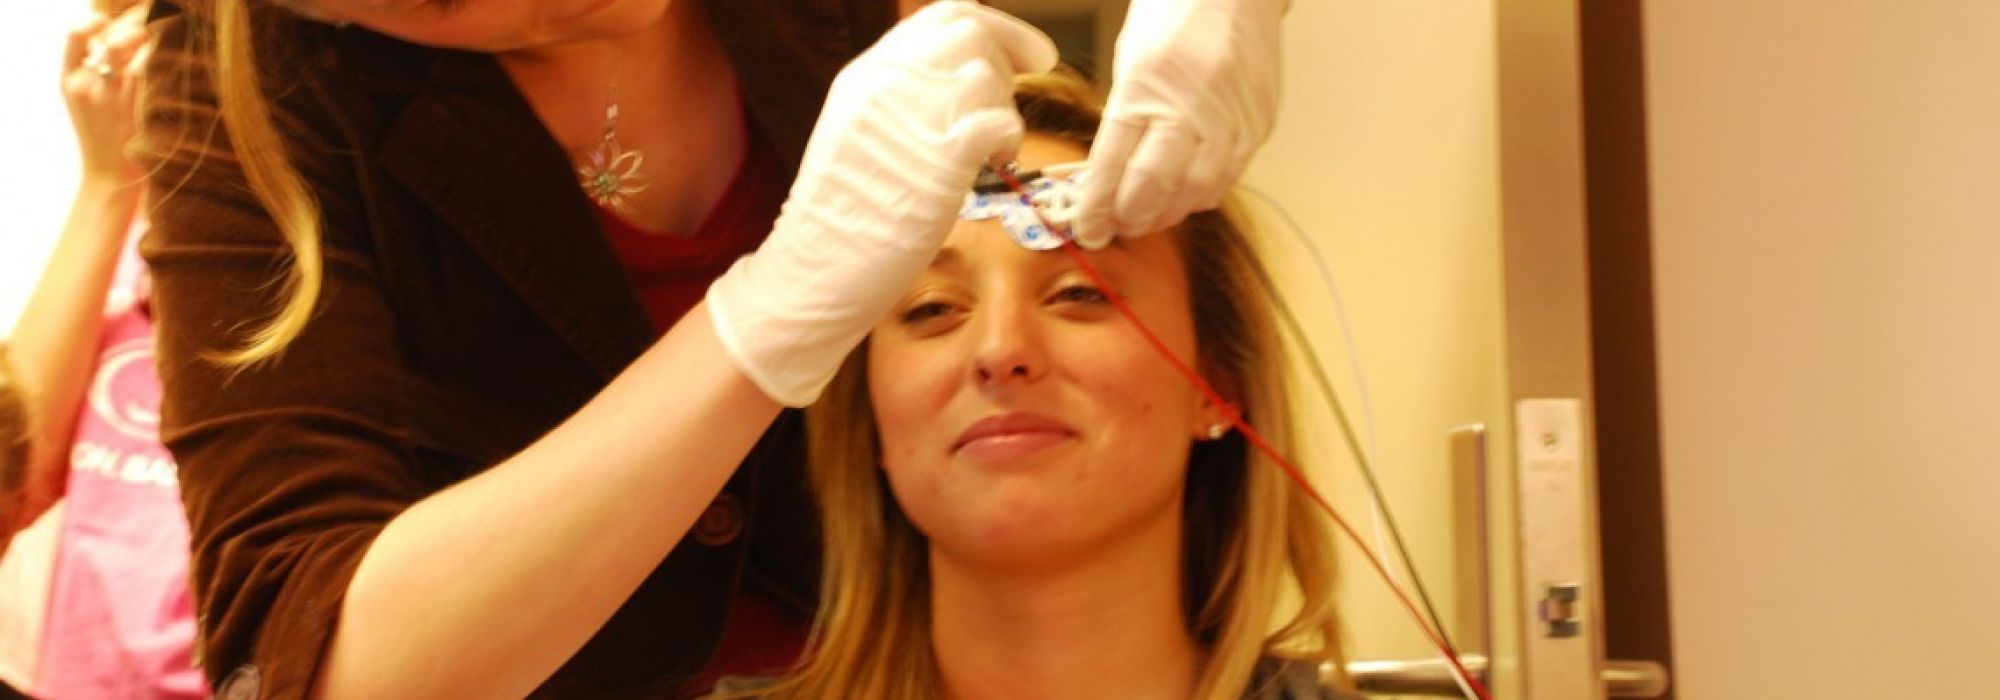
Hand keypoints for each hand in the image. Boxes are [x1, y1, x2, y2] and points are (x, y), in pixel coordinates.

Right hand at [62, 5, 151, 181]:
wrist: (111, 178)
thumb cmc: (110, 140)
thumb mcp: (95, 103)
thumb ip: (106, 74)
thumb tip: (131, 42)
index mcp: (69, 81)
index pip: (75, 35)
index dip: (93, 21)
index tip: (111, 21)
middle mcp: (82, 84)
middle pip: (102, 38)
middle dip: (127, 28)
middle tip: (144, 31)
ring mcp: (103, 96)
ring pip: (121, 50)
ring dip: (142, 39)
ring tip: (156, 40)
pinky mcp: (126, 108)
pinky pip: (139, 70)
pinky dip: (154, 59)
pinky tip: (168, 57)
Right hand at [706, 1, 1057, 405]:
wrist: (814, 273)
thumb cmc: (847, 218)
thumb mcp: (862, 135)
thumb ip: (902, 98)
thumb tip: (963, 75)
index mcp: (865, 75)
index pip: (944, 16)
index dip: (998, 29)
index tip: (1027, 57)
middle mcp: (883, 86)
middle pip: (969, 33)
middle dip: (1006, 64)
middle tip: (1007, 106)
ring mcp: (907, 122)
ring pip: (984, 72)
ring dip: (1006, 106)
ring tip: (994, 147)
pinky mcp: (934, 166)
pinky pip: (995, 120)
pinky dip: (1008, 136)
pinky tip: (996, 163)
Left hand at [1069, 0, 1285, 247]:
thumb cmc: (1174, 18)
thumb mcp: (1132, 61)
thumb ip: (1124, 119)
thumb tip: (1109, 180)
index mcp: (1147, 83)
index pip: (1113, 162)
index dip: (1097, 205)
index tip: (1087, 230)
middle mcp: (1192, 103)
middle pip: (1155, 185)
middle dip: (1130, 217)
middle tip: (1115, 227)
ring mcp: (1232, 116)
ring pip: (1197, 190)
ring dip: (1168, 213)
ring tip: (1147, 217)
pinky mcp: (1259, 123)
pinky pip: (1229, 176)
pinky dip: (1202, 194)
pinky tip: (1184, 195)